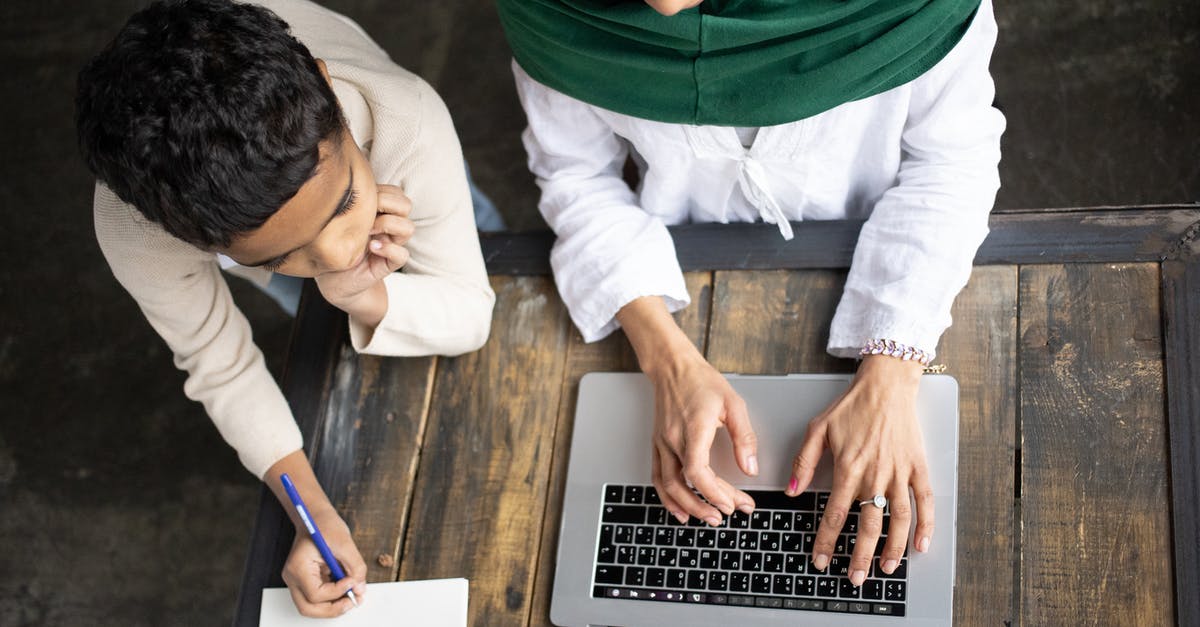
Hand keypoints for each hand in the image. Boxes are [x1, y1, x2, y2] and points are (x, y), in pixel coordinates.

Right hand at [281, 507, 367, 617]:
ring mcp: (297, 581)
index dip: (337, 592)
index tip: (352, 582)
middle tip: (353, 601)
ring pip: (312, 606)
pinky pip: (317, 598)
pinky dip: (332, 598)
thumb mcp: (345, 542)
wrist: (315, 517)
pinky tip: (346, 588)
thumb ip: (355, 567)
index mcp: (298, 566)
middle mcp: (293, 577)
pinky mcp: (305, 581)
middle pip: (309, 608)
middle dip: (333, 609)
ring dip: (333, 605)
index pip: (315, 593)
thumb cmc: (325, 525)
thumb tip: (360, 589)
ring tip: (352, 595)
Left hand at [315, 184, 413, 314]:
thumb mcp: (337, 219)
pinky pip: (402, 254)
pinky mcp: (388, 264)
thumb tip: (346, 185)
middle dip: (387, 205)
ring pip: (408, 227)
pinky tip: (371, 248)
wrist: (331, 277)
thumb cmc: (333, 245)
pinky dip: (389, 249)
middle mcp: (388, 227)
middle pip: (405, 205)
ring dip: (388, 225)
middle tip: (365, 214)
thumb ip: (347, 205)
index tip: (359, 200)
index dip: (382, 192)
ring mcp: (390, 244)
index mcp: (380, 212)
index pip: (396, 193)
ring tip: (367, 231)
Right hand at [646, 348, 758, 524]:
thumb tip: (750, 467)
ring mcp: (662, 443)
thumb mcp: (734, 404)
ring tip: (708, 518)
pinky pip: (657, 478)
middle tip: (728, 514)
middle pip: (683, 484)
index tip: (731, 504)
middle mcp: (673, 439)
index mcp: (693, 429)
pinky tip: (680, 510)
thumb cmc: (702, 382)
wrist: (673, 368)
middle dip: (706, 505)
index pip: (697, 471)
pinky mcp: (658, 445)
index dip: (714, 493)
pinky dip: (667, 498)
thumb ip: (744, 437)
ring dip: (687, 506)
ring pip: (667, 485)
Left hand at [786, 355, 932, 585]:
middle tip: (855, 578)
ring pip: (898, 519)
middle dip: (860, 556)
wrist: (886, 385)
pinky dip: (926, 525)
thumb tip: (793, 492)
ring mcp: (899, 472)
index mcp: (848, 469)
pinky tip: (920, 545)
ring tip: (885, 569)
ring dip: (892, 548)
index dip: (827, 541)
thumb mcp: (818, 430)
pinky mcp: (918, 467)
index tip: (821, 560)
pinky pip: (924, 501)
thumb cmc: (851, 406)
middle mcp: (875, 475)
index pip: (834, 515)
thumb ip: (804, 462)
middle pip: (867, 525)